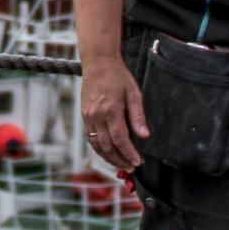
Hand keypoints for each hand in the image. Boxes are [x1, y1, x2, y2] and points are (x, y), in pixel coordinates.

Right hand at [81, 52, 149, 177]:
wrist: (97, 62)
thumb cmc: (118, 76)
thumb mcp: (133, 93)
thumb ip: (138, 116)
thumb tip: (145, 136)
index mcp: (110, 110)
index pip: (120, 139)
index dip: (129, 153)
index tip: (137, 162)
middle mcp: (96, 115)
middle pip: (107, 146)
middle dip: (120, 159)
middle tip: (131, 167)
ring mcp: (88, 116)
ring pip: (96, 145)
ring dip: (109, 157)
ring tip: (121, 164)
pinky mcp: (84, 115)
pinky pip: (90, 137)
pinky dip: (99, 149)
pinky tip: (108, 153)